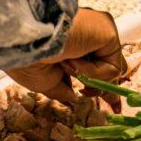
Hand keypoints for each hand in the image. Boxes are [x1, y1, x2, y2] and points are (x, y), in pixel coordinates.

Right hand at [6, 8, 125, 106]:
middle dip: (109, 88)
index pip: (97, 66)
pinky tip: (73, 60)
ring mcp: (99, 33)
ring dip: (89, 78)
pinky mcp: (108, 32)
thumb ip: (62, 90)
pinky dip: (93, 72)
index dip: (103, 85)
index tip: (114, 106)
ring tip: (66, 67)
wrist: (25, 42)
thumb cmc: (26, 59)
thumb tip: (73, 98)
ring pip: (112, 70)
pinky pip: (112, 67)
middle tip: (115, 107)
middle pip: (110, 67)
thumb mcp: (44, 82)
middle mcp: (88, 36)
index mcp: (73, 44)